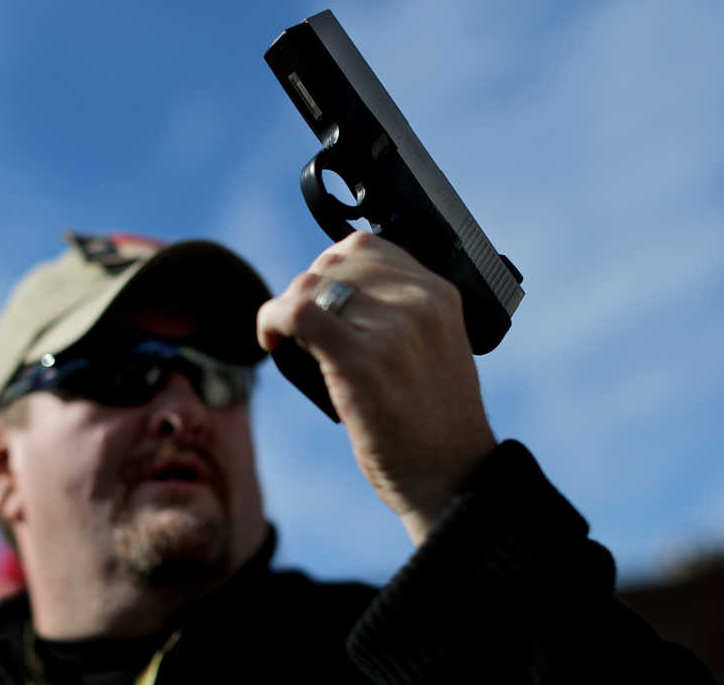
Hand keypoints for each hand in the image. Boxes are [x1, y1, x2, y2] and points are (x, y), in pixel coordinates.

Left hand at [257, 232, 496, 543]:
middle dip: (304, 290)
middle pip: (332, 263)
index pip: (366, 247)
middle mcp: (420, 302)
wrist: (453, 477)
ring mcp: (392, 330)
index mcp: (439, 294)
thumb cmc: (435, 423)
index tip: (318, 301)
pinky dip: (271, 320)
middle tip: (298, 330)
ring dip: (285, 309)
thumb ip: (399, 313)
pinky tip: (270, 340)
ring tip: (287, 340)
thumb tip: (333, 290)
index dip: (327, 269)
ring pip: (309, 285)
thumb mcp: (434, 348)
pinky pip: (297, 313)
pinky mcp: (361, 361)